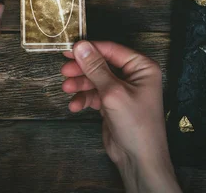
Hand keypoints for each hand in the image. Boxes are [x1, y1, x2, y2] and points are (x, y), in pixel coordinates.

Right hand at [61, 41, 179, 192]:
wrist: (139, 159)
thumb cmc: (135, 123)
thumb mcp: (112, 92)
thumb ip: (95, 68)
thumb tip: (80, 45)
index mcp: (141, 67)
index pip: (111, 50)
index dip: (89, 49)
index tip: (68, 50)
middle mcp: (133, 76)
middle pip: (101, 64)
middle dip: (82, 69)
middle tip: (64, 71)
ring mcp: (122, 90)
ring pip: (95, 80)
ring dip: (80, 84)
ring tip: (66, 89)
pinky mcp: (112, 104)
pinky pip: (94, 95)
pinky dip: (84, 99)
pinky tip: (74, 106)